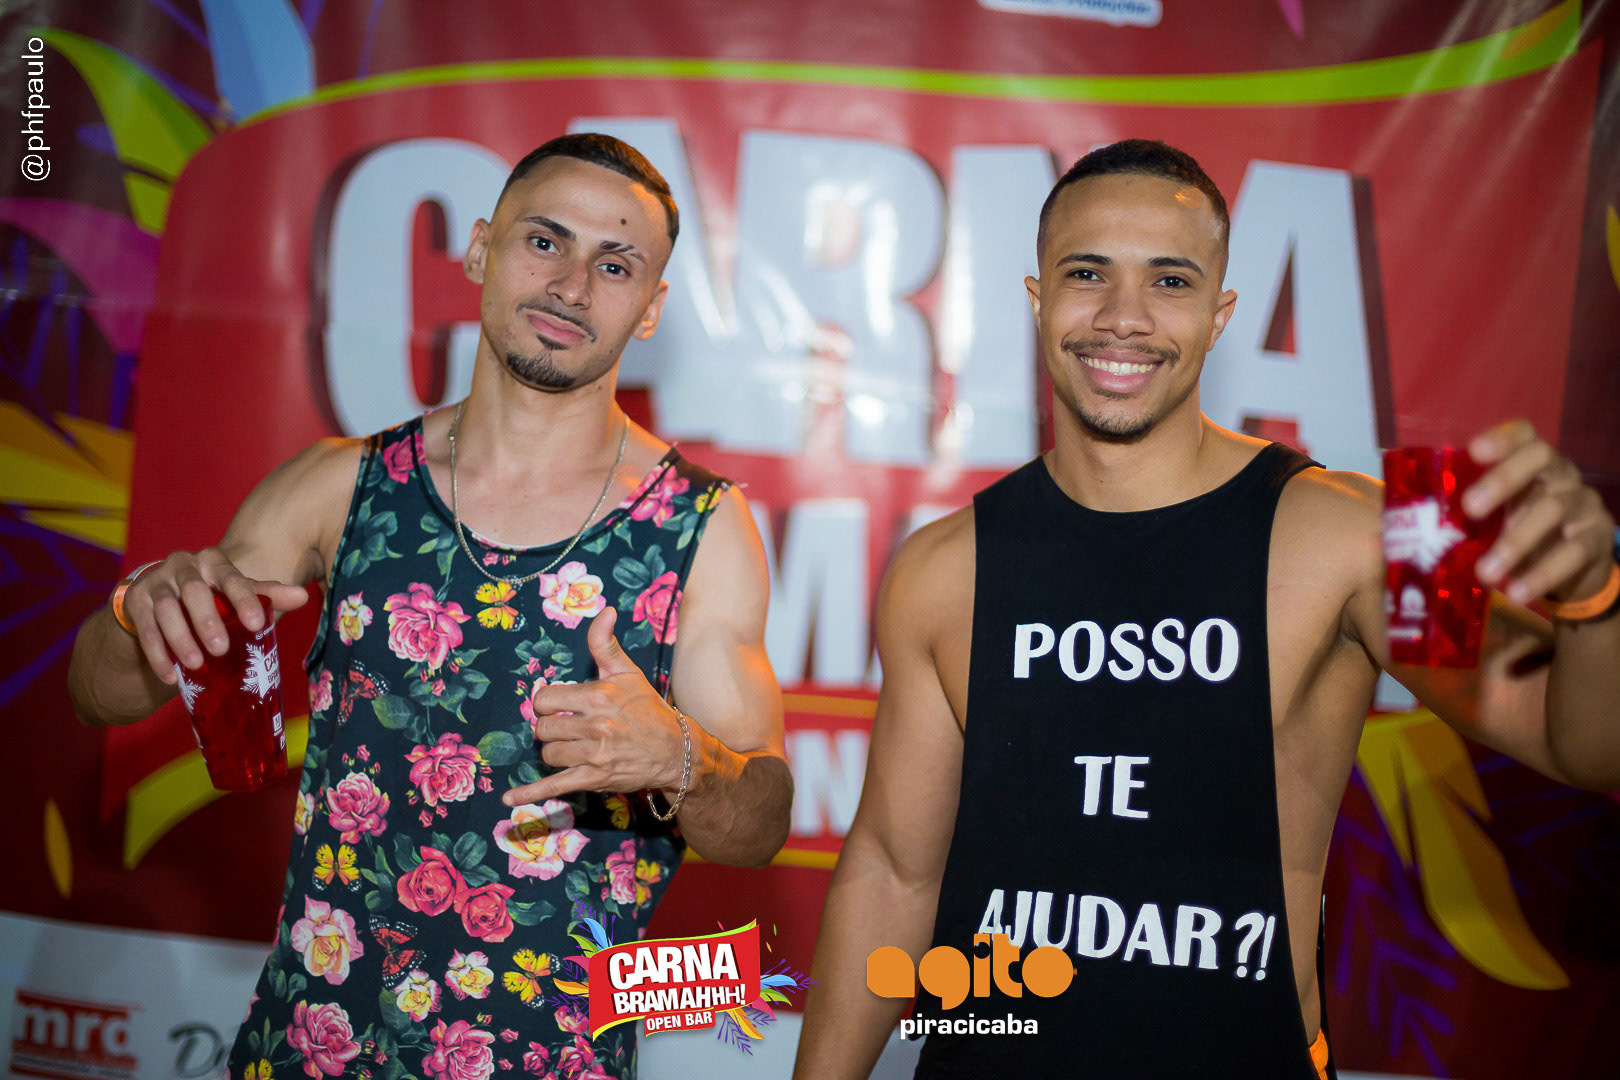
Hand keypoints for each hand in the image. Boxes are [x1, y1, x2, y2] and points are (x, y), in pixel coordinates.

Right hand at [124, 547, 307, 683]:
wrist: (161, 597)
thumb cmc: (211, 596)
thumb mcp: (236, 593)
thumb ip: (266, 594)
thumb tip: (304, 596)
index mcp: (212, 560)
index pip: (231, 578)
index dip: (244, 600)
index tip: (258, 626)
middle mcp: (181, 565)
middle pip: (193, 590)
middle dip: (207, 620)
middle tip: (221, 649)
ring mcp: (156, 582)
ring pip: (166, 610)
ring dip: (180, 639)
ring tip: (196, 665)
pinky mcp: (135, 601)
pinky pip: (145, 629)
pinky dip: (158, 654)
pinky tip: (170, 676)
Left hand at [505, 606, 686, 805]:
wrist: (675, 750)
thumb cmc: (648, 709)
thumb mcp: (628, 673)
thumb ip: (606, 644)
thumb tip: (605, 611)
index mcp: (599, 696)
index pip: (545, 700)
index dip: (547, 704)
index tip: (560, 707)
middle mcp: (596, 725)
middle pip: (544, 728)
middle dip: (551, 728)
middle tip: (569, 728)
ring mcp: (595, 755)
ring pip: (548, 753)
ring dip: (554, 751)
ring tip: (573, 747)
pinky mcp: (595, 778)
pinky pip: (555, 786)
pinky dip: (530, 793)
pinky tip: (508, 798)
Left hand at [1464, 420, 1616, 605]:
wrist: (1576, 568)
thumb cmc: (1523, 530)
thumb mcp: (1499, 516)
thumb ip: (1468, 514)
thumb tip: (1408, 530)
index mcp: (1532, 464)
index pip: (1523, 435)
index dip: (1502, 438)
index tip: (1474, 450)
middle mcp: (1561, 475)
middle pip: (1539, 458)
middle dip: (1502, 479)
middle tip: (1470, 508)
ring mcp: (1583, 504)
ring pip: (1553, 509)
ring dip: (1515, 542)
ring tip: (1485, 573)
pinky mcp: (1598, 539)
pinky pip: (1573, 553)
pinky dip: (1542, 574)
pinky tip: (1517, 592)